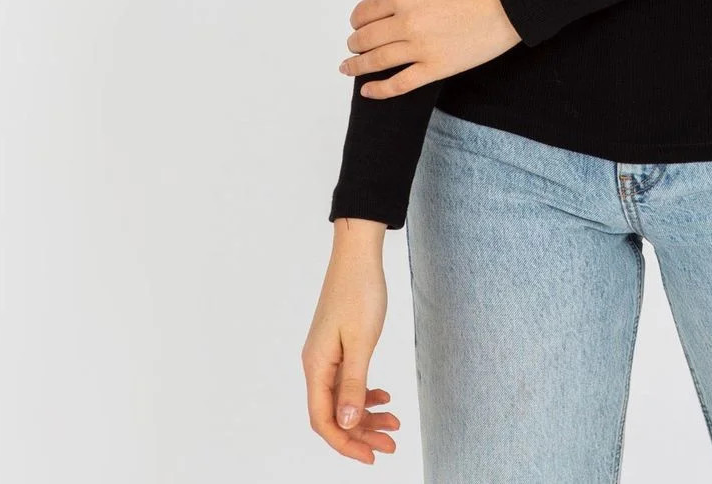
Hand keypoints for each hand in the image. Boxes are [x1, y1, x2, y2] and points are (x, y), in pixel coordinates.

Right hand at [301, 235, 398, 464]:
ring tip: (394, 423)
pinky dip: (366, 393)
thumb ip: (352, 384)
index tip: (371, 456)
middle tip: (390, 444)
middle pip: (334, 414)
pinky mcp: (338, 346)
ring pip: (343, 399)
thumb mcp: (360, 342)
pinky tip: (384, 397)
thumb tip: (344, 423)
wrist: (358, 255)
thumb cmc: (359, 292)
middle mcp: (317, 364)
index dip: (345, 443)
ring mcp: (327, 355)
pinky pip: (349, 381)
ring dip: (366, 415)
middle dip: (360, 434)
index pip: (323, 420)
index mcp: (317, 365)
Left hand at [338, 0, 522, 97]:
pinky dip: (379, 90)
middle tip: (353, 44)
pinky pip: (400, 84)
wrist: (508, 3)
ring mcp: (420, 48)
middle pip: (366, 37)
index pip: (366, 11)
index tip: (357, 22)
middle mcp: (406, 22)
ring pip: (377, 61)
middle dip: (354, 42)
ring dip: (357, 65)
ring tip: (348, 67)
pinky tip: (367, 91)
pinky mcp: (436, 68)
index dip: (357, 18)